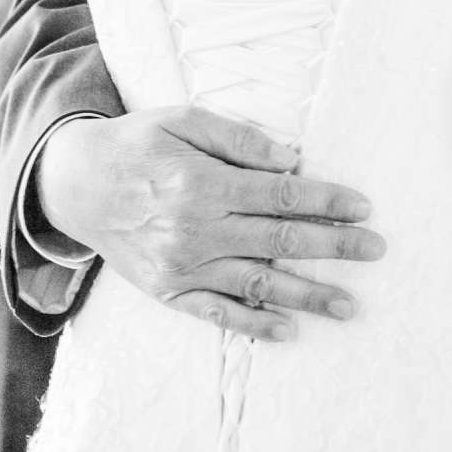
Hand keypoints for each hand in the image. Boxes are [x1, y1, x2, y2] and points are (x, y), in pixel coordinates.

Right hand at [35, 107, 382, 341]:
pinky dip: (255, 325)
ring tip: (351, 305)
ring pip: (260, 284)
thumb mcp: (182, 119)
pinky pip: (219, 314)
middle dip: (335, 246)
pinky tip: (289, 331)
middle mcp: (197, 229)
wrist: (75, 184)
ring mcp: (183, 266)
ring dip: (310, 295)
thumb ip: (237, 138)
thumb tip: (292, 160)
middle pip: (282, 241)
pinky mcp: (169, 291)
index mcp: (204, 183)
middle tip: (376, 250)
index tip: (364, 206)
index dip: (327, 200)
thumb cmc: (135, 144)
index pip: (283, 195)